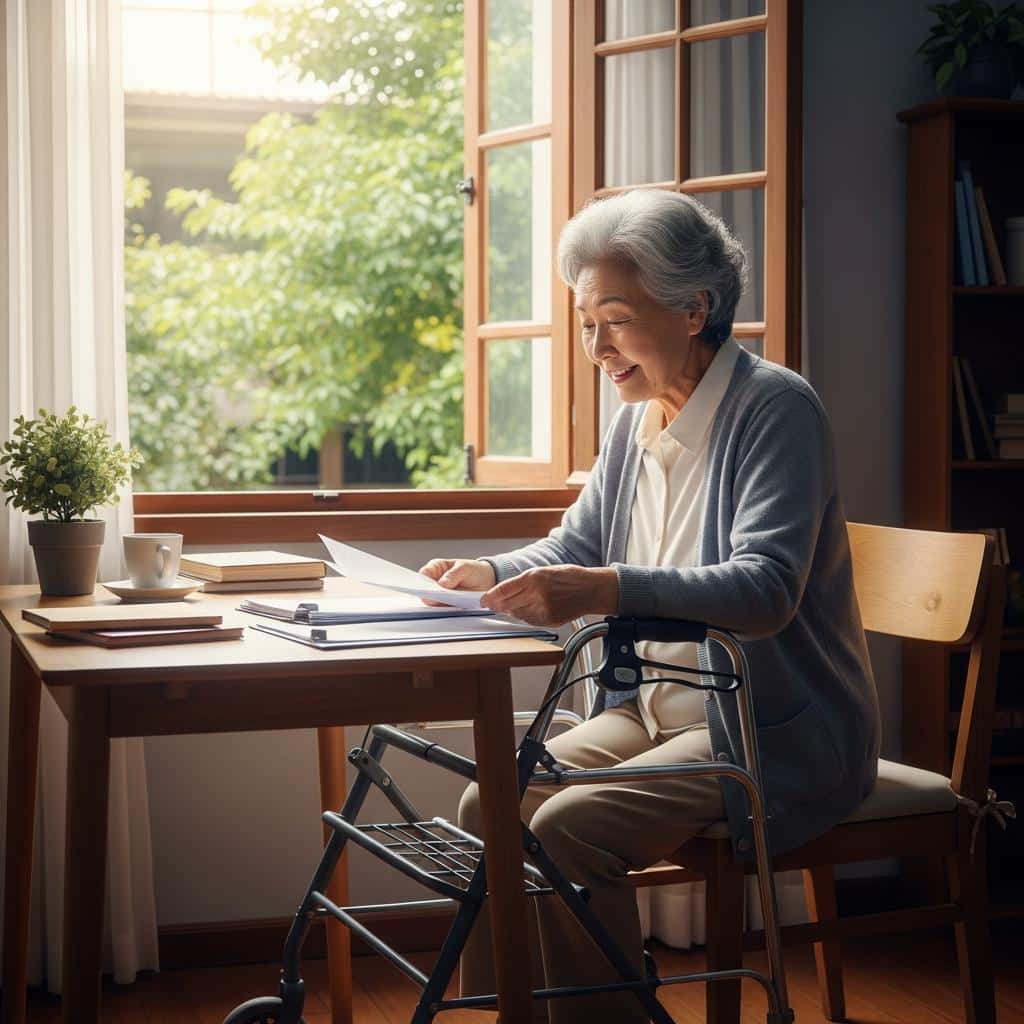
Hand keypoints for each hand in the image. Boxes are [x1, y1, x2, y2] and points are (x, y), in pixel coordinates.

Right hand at [418, 558, 496, 605]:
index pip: (424, 574)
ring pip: (432, 601)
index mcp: (436, 568)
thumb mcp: (465, 568)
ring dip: (438, 603)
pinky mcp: (447, 605)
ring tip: (447, 601)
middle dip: (429, 593)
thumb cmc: (473, 570)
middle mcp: (435, 582)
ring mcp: (440, 594)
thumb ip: (453, 575)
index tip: (427, 586)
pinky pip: (442, 609)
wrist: (487, 581)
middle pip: (425, 589)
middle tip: (437, 595)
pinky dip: (445, 609)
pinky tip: (451, 607)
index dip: (422, 580)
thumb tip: (442, 584)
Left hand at [481, 565, 618, 626]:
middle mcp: (537, 595)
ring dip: (513, 610)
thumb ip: (522, 583)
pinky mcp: (549, 621)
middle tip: (492, 604)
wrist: (591, 590)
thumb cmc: (569, 577)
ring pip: (517, 615)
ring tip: (522, 602)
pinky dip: (526, 616)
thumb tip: (502, 594)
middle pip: (507, 605)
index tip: (483, 600)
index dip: (490, 597)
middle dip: (498, 605)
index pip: (503, 590)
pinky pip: (529, 621)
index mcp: (534, 578)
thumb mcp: (543, 571)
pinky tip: (533, 608)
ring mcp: (543, 610)